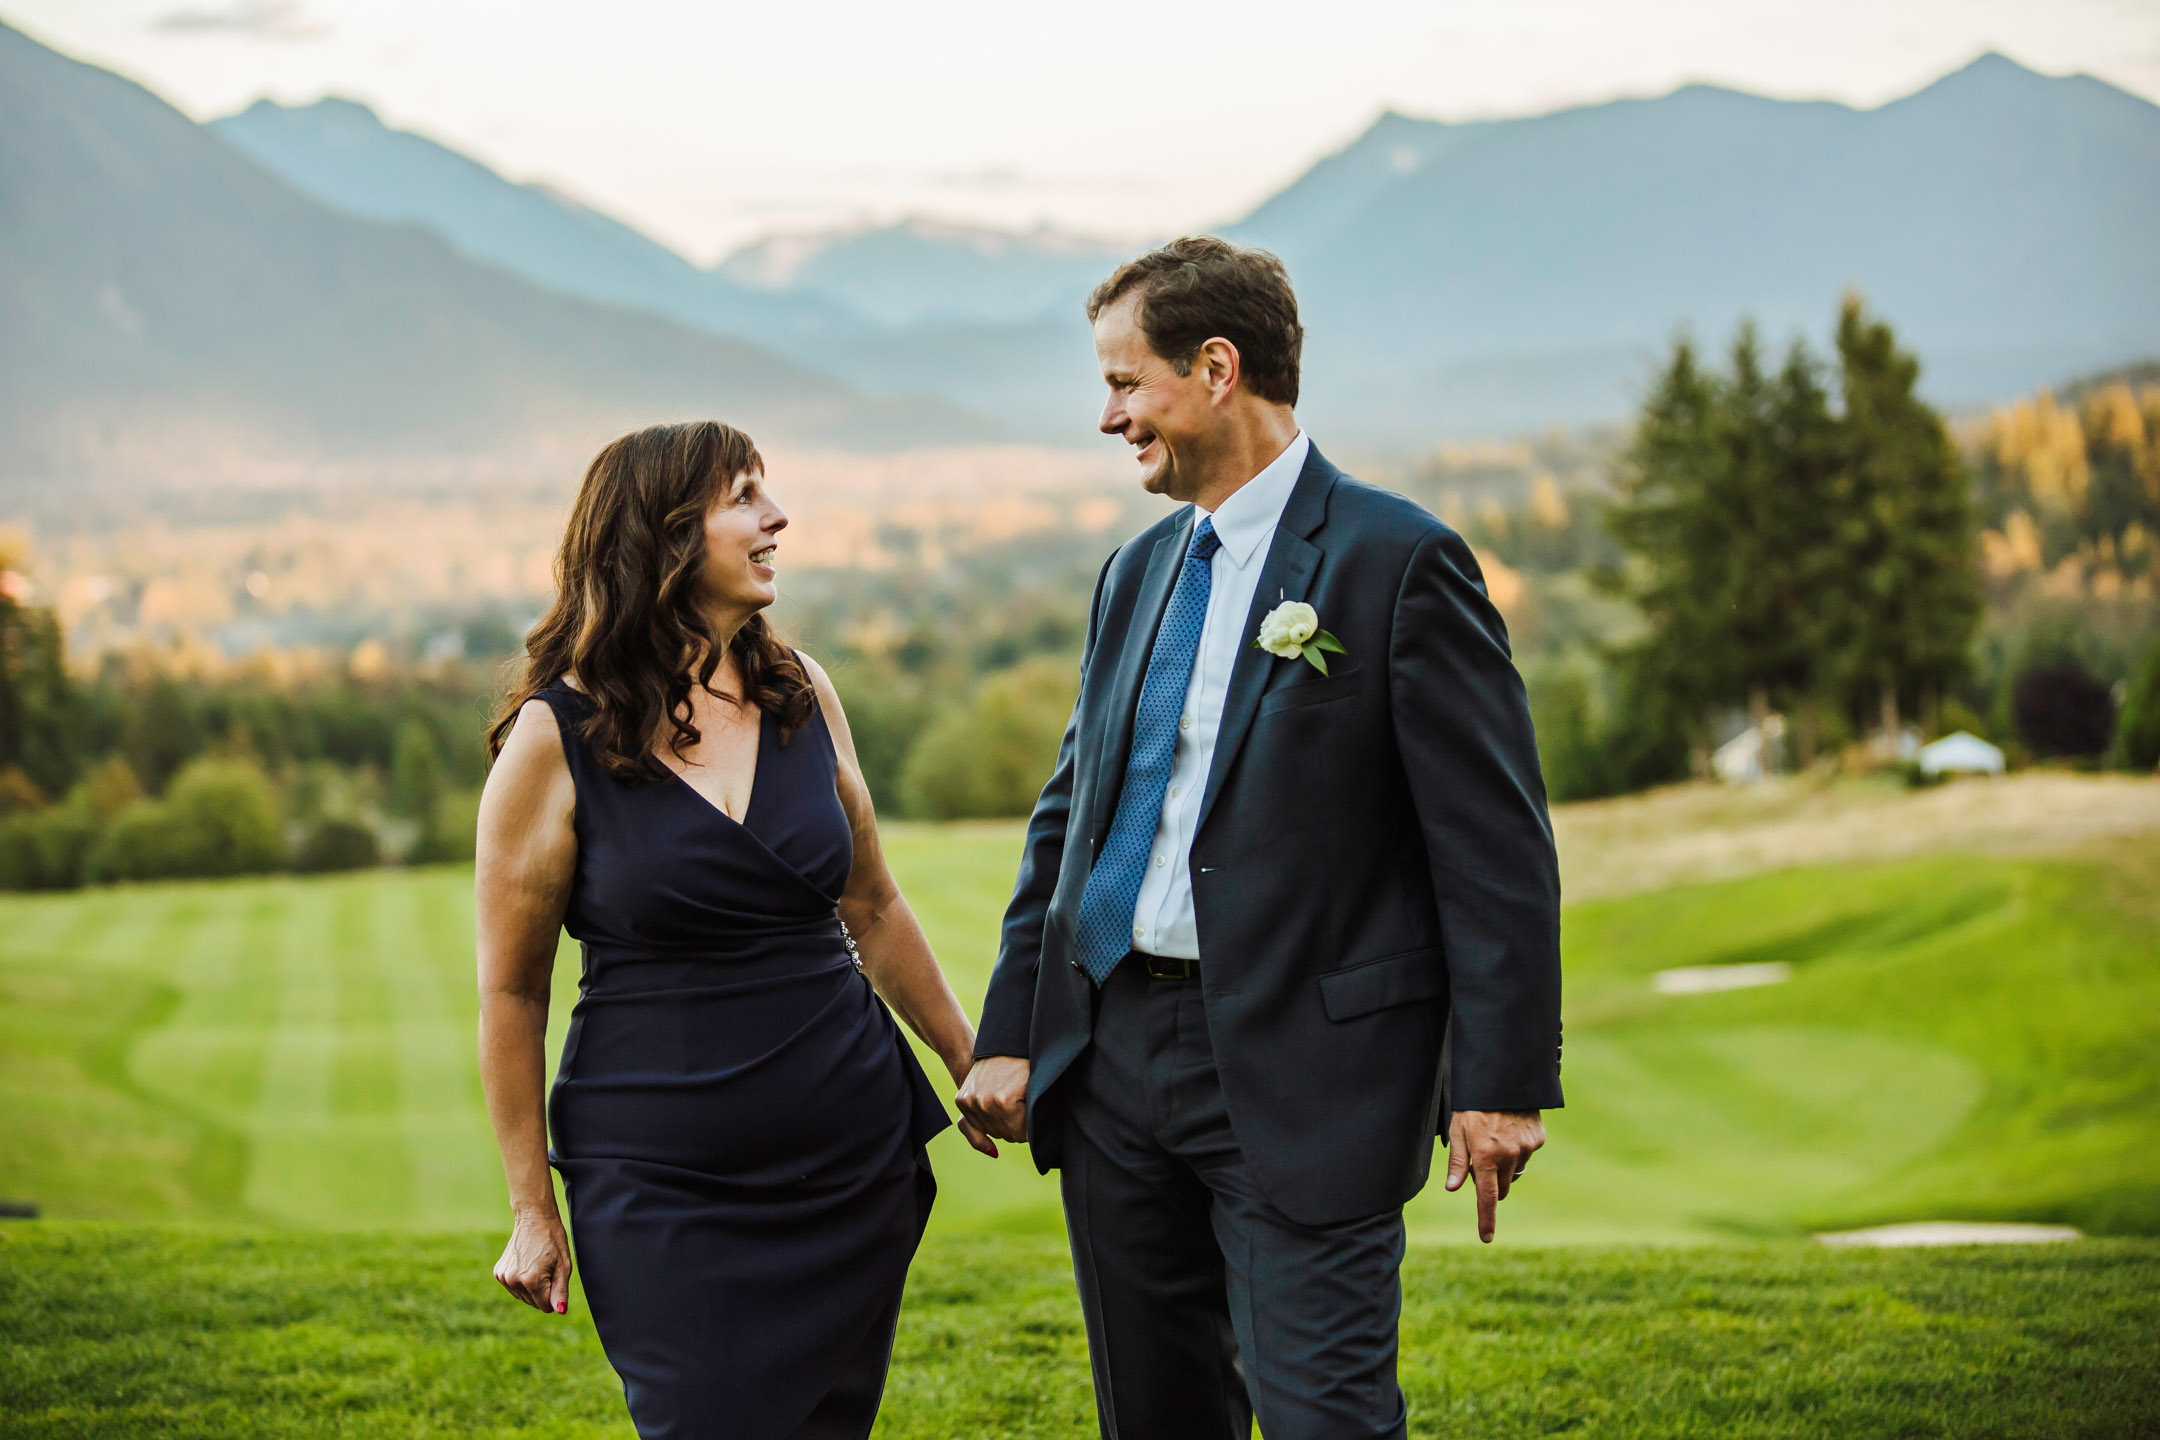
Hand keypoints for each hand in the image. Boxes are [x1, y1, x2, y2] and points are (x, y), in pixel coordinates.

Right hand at [494, 1206, 572, 1313]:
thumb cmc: (553, 1241)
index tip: (555, 1276)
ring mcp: (503, 1277)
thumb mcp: (564, 1266)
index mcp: (532, 1280)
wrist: (534, 1219)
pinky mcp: (498, 1273)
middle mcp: (514, 1281)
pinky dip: (520, 1281)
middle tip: (546, 1268)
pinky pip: (513, 1288)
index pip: (546, 1307)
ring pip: (523, 1297)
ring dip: (531, 1287)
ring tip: (536, 1265)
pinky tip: (525, 1264)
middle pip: (534, 1303)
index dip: (554, 1295)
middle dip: (542, 1291)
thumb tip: (560, 1311)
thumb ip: (561, 1292)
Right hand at [956, 1055, 1029, 1145]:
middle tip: (1021, 1110)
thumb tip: (1030, 1141)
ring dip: (1002, 1127)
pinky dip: (981, 1137)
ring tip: (1009, 1110)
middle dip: (1017, 1128)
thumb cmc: (1023, 1068)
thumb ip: (1034, 1117)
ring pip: (992, 1133)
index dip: (1030, 1129)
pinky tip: (992, 1149)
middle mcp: (984, 1103)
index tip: (1032, 1117)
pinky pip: (968, 1128)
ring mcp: (970, 1102)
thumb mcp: (1034, 1089)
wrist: (998, 1048)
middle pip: (1007, 1136)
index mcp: (1004, 1101)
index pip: (1022, 1135)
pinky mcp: (961, 1101)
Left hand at [1444, 1109, 1543, 1243]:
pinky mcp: (1538, 1139)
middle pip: (1501, 1188)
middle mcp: (1509, 1155)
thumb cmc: (1474, 1104)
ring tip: (1495, 1138)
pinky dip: (1518, 1149)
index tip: (1486, 1238)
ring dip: (1505, 1165)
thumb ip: (1458, 1161)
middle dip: (1491, 1184)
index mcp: (1485, 1155)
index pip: (1486, 1196)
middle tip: (1480, 1160)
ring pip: (1514, 1172)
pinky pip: (1526, 1154)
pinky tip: (1510, 1129)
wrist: (1503, 1079)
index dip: (1486, 1219)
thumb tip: (1454, 1188)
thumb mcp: (1458, 1130)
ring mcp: (1526, 1147)